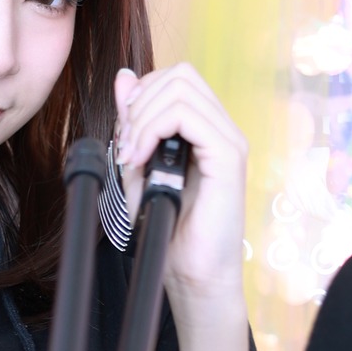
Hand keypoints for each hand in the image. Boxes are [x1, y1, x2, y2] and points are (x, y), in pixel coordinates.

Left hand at [114, 63, 248, 332]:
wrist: (192, 275)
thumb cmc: (170, 231)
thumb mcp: (137, 170)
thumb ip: (132, 126)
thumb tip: (124, 77)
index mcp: (204, 130)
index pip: (174, 78)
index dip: (140, 95)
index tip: (122, 138)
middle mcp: (221, 129)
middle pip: (179, 75)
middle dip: (139, 103)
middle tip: (125, 146)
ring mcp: (229, 141)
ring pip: (181, 88)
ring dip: (143, 117)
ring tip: (131, 156)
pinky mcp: (229, 157)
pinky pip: (188, 116)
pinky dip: (153, 129)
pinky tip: (141, 159)